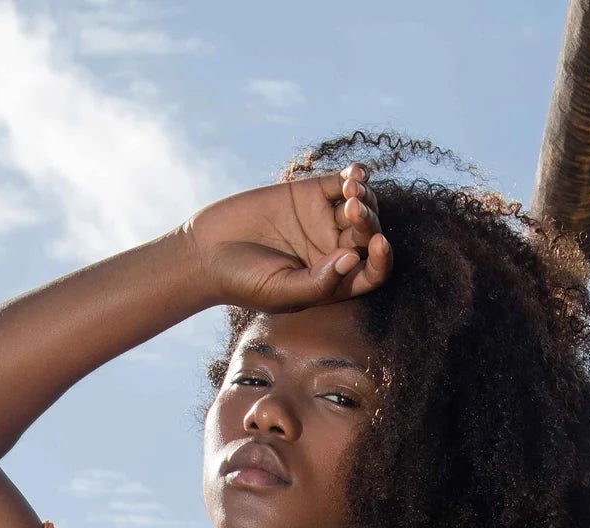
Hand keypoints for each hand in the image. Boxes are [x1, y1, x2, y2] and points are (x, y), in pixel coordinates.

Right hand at [184, 161, 391, 311]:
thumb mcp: (282, 291)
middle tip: (352, 210)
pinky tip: (354, 174)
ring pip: (361, 206)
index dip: (382, 259)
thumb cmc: (244, 283)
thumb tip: (354, 259)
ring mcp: (323, 222)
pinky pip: (341, 183)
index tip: (379, 243)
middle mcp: (334, 251)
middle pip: (369, 235)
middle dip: (368, 221)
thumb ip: (319, 283)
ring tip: (349, 192)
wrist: (207, 252)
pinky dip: (354, 176)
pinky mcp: (308, 194)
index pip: (372, 272)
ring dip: (364, 197)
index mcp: (334, 282)